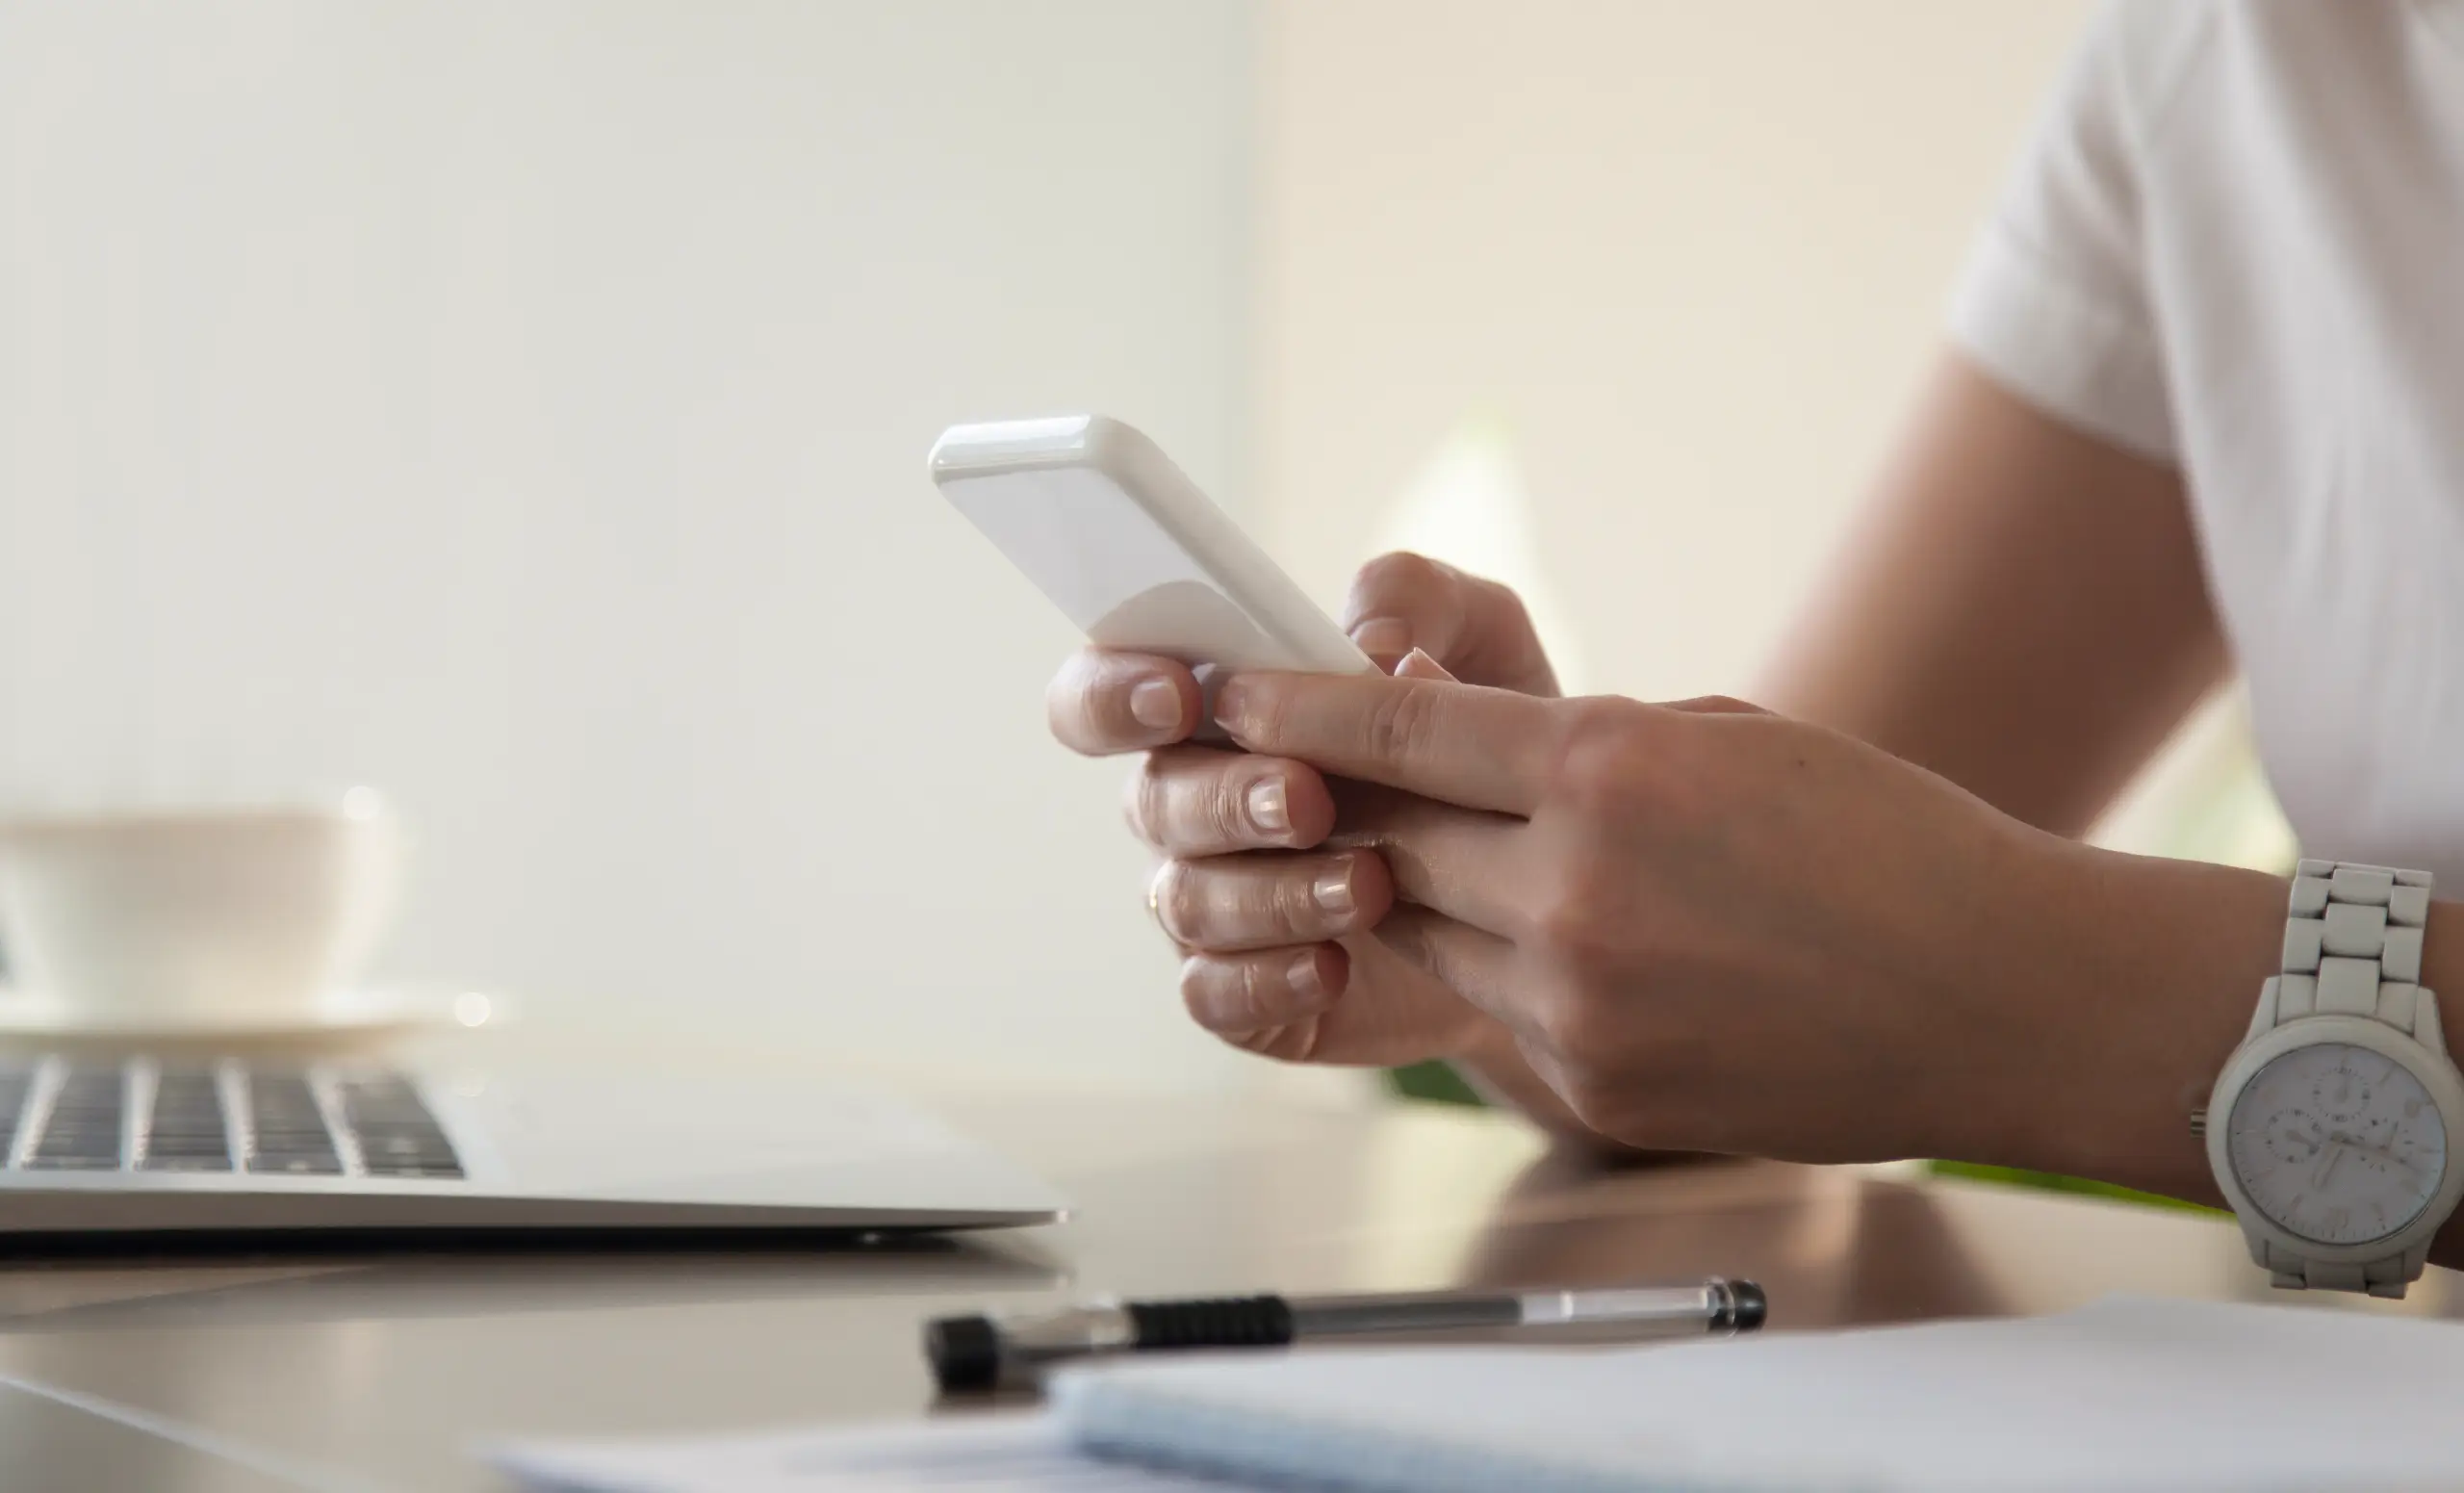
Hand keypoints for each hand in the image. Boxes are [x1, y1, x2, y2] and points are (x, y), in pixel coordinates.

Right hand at [1045, 554, 1571, 1080]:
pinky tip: (1335, 965)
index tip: (1179, 695)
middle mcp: (1193, 807)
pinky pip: (1214, 993)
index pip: (1103, 693)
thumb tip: (1370, 642)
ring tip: (1369, 886)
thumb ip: (1419, 601)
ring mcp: (1214, 904)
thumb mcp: (1483, 644)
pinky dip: (1269, 979)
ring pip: (1188, 901)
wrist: (1551, 891)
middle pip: (1154, 800)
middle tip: (1311, 799)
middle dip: (1228, 798)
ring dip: (1271, 892)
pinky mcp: (1247, 994)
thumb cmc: (1490, 746)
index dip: (1113, 693)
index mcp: (1214, 713)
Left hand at [1206, 665, 2102, 1161]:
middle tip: (1320, 783)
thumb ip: (1584, 744)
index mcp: (1604, 771)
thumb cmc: (1886, 842)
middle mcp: (1570, 889)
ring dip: (1431, 896)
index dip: (1293, 710)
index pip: (1395, 732)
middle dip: (1349, 810)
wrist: (2001, 996)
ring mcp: (1576, 1001)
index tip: (1226, 695)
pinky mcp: (1593, 1085)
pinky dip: (1510, 972)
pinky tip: (1585, 950)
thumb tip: (1473, 747)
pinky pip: (1499, 1012)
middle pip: (1386, 841)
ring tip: (1485, 865)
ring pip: (1431, 934)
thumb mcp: (1727, 738)